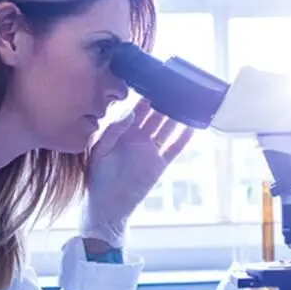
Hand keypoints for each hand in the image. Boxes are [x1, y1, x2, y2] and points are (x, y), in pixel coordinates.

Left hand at [80, 99, 193, 246]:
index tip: (154, 83)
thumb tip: (131, 113)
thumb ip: (115, 130)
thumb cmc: (98, 178)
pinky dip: (183, 138)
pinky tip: (192, 127)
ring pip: (167, 129)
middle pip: (155, 116)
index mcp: (123, 132)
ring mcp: (151, 150)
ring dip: (176, 117)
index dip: (146, 97)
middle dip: (164, 103)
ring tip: (187, 102)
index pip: (137, 110)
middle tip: (175, 88)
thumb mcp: (100, 149)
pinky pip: (174, 148)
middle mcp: (139, 138)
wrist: (107, 206)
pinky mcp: (160, 164)